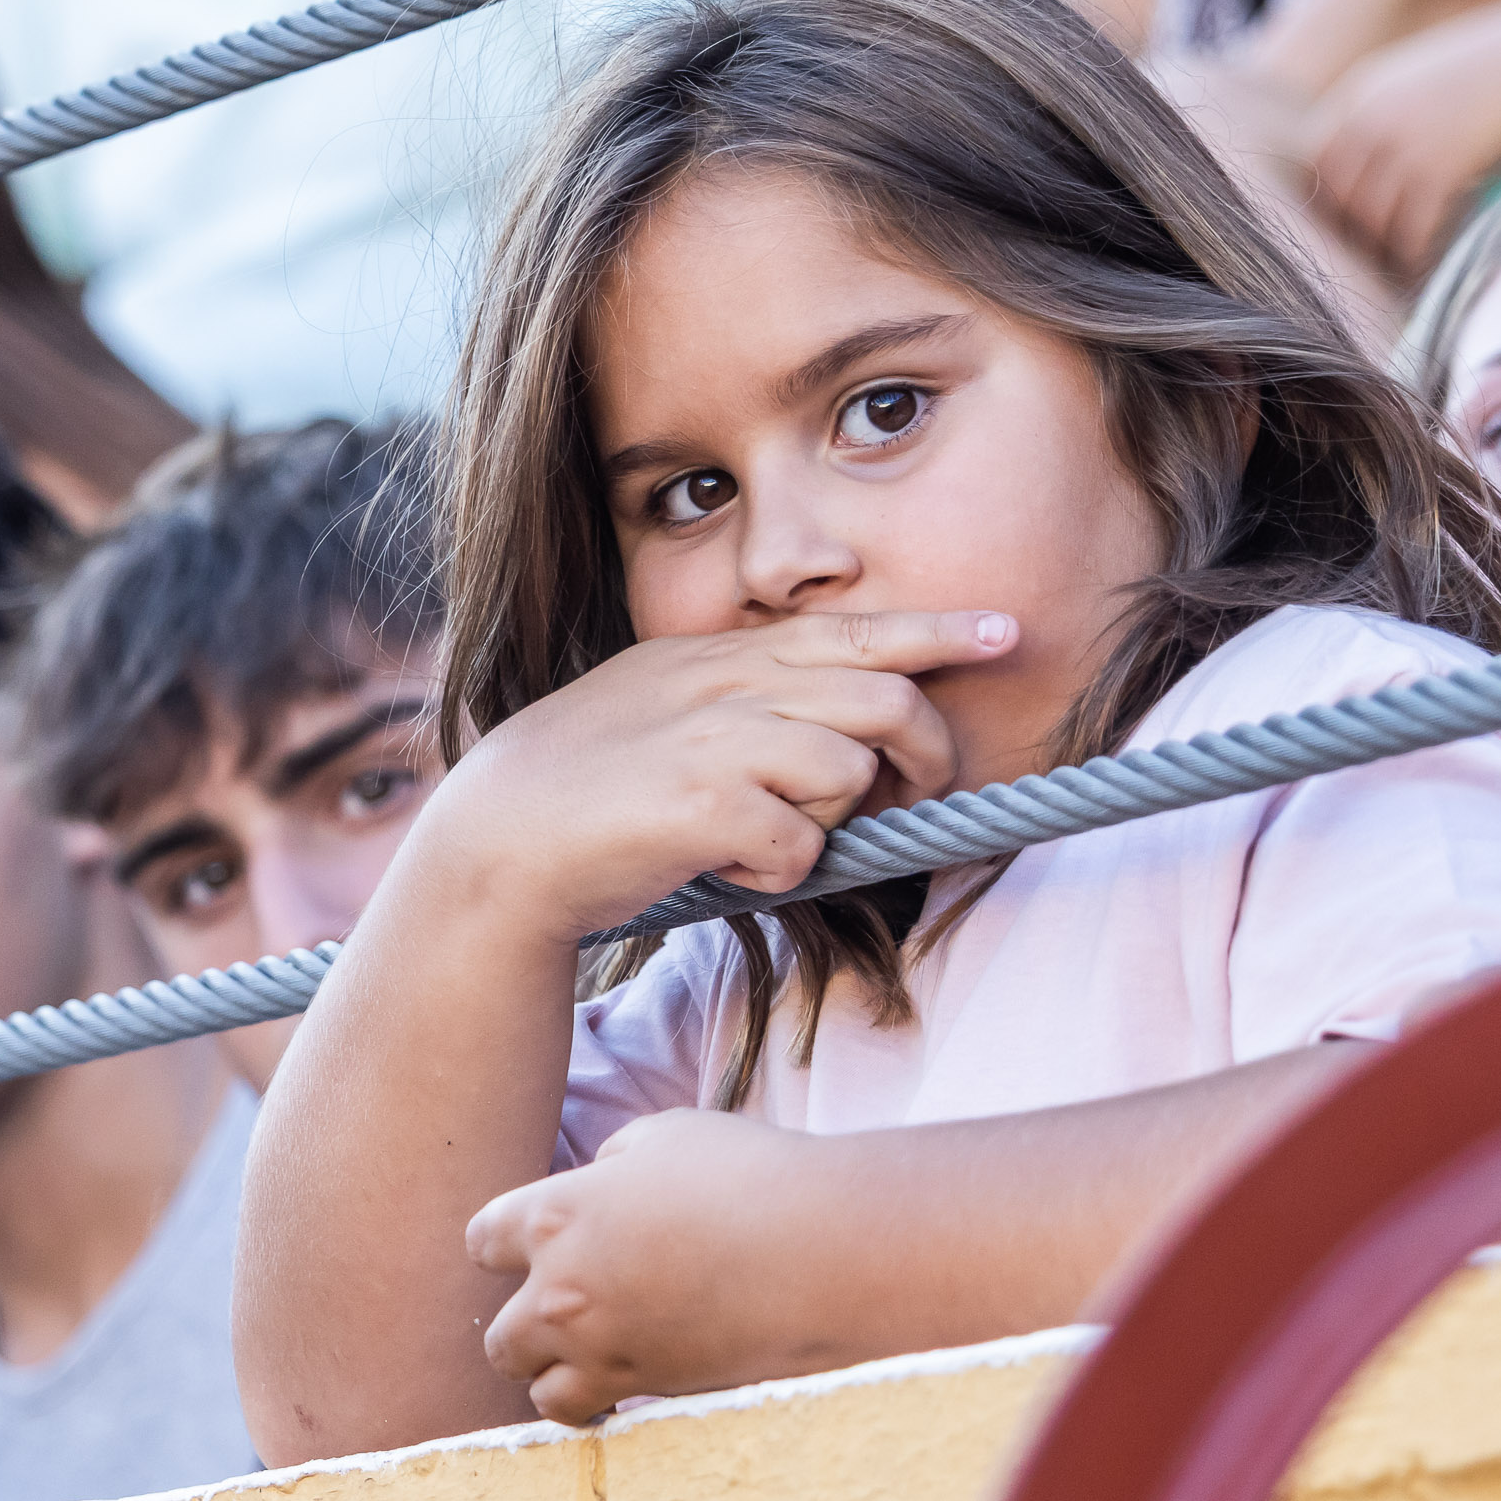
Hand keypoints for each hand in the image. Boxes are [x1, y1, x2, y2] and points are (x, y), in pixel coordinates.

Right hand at [416, 610, 1013, 945]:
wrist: (495, 846)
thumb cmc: (582, 789)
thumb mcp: (659, 709)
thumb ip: (739, 700)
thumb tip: (832, 732)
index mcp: (716, 658)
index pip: (850, 630)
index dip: (935, 632)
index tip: (1005, 630)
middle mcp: (723, 687)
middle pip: (879, 697)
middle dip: (924, 749)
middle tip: (920, 789)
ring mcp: (714, 743)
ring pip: (849, 771)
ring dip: (831, 821)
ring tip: (774, 836)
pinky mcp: (703, 808)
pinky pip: (801, 843)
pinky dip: (782, 870)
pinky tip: (734, 867)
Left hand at [466, 1110, 872, 1424]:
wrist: (823, 1252)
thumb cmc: (748, 1177)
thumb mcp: (665, 1136)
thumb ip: (612, 1162)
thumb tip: (601, 1182)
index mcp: (555, 1216)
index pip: (481, 1241)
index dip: (503, 1245)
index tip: (526, 1248)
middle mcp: (560, 1293)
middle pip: (499, 1338)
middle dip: (525, 1326)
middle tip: (568, 1312)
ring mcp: (601, 1353)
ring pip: (537, 1390)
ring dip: (555, 1376)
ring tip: (590, 1360)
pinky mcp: (647, 1393)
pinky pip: (592, 1418)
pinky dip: (599, 1408)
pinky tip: (625, 1387)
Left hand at [1305, 0, 1500, 276]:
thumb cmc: (1484, 73)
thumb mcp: (1416, 79)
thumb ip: (1380, 112)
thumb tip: (1360, 167)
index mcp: (1362, 93)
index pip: (1317, 157)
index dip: (1327, 193)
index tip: (1342, 218)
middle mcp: (1372, 117)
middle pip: (1337, 193)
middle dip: (1350, 229)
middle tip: (1367, 254)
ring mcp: (1403, 142)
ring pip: (1370, 216)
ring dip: (1381, 247)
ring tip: (1395, 264)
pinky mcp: (1439, 167)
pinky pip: (1410, 227)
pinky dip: (1413, 251)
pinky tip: (1422, 262)